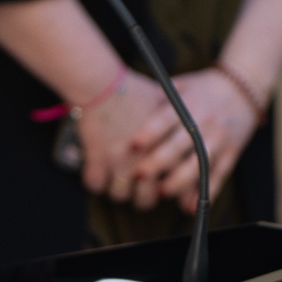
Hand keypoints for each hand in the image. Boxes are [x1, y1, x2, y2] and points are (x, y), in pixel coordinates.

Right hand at [76, 71, 169, 200]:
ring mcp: (120, 162)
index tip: (160, 188)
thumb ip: (179, 120)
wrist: (101, 83)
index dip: (167, 190)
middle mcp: (146, 160)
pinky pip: (94, 184)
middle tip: (137, 190)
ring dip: (117, 192)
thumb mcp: (166, 103)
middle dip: (141, 198)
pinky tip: (96, 174)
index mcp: (167, 149)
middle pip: (146, 198)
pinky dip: (93, 182)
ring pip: (119, 195)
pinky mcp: (96, 159)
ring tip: (116, 183)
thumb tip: (187, 126)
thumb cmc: (134, 89)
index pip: (172, 184)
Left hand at [128, 68, 259, 212]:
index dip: (150, 133)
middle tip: (138, 175)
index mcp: (188, 104)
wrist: (244, 87)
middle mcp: (205, 122)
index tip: (133, 146)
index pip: (166, 120)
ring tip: (160, 192)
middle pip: (180, 145)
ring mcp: (219, 139)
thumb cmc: (202, 87)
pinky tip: (191, 206)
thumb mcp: (180, 85)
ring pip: (200, 164)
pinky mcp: (232, 152)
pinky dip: (206, 192)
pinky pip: (220, 175)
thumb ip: (157, 98)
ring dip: (180, 181)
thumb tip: (123, 101)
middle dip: (159, 162)